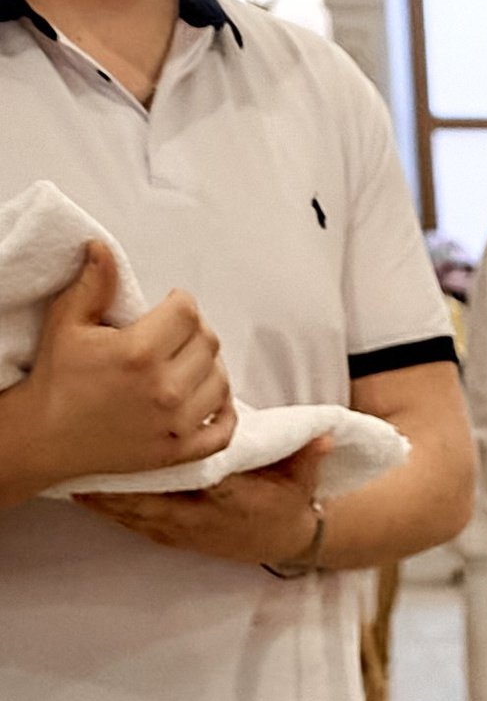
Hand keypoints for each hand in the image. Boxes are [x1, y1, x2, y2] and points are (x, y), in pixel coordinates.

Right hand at [1, 245, 232, 497]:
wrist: (46, 436)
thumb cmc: (57, 378)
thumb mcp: (67, 322)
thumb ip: (94, 284)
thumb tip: (103, 248)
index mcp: (139, 353)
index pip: (188, 312)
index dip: (182, 302)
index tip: (172, 304)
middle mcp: (164, 389)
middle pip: (209, 344)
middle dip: (196, 330)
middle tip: (177, 331)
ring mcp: (175, 424)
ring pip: (221, 382)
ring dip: (210, 366)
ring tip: (188, 361)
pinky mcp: (178, 452)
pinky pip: (223, 432)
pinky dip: (226, 414)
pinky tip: (213, 398)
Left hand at [79, 433, 332, 565]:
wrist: (285, 543)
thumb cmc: (289, 501)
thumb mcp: (304, 478)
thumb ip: (309, 455)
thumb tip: (325, 437)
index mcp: (234, 502)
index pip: (196, 481)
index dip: (165, 465)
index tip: (138, 441)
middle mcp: (204, 521)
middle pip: (152, 501)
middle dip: (119, 481)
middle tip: (86, 455)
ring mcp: (185, 533)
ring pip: (136, 515)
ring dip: (104, 497)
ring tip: (71, 472)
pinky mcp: (172, 538)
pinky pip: (133, 524)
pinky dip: (108, 510)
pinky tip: (81, 494)